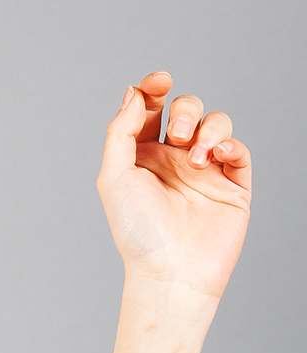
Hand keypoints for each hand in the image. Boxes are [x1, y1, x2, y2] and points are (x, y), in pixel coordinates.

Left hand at [97, 71, 251, 298]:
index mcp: (142, 156)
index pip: (150, 109)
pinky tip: (216, 158)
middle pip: (186, 110)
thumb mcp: (113, 177)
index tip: (159, 81)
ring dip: (209, 128)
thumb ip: (121, 131)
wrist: (171, 272)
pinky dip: (230, 145)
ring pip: (216, 124)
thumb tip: (134, 93)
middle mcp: (173, 160)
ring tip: (198, 156)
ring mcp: (204, 172)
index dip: (154, 88)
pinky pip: (239, 151)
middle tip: (179, 134)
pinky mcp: (232, 187)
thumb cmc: (137, 231)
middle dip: (185, 109)